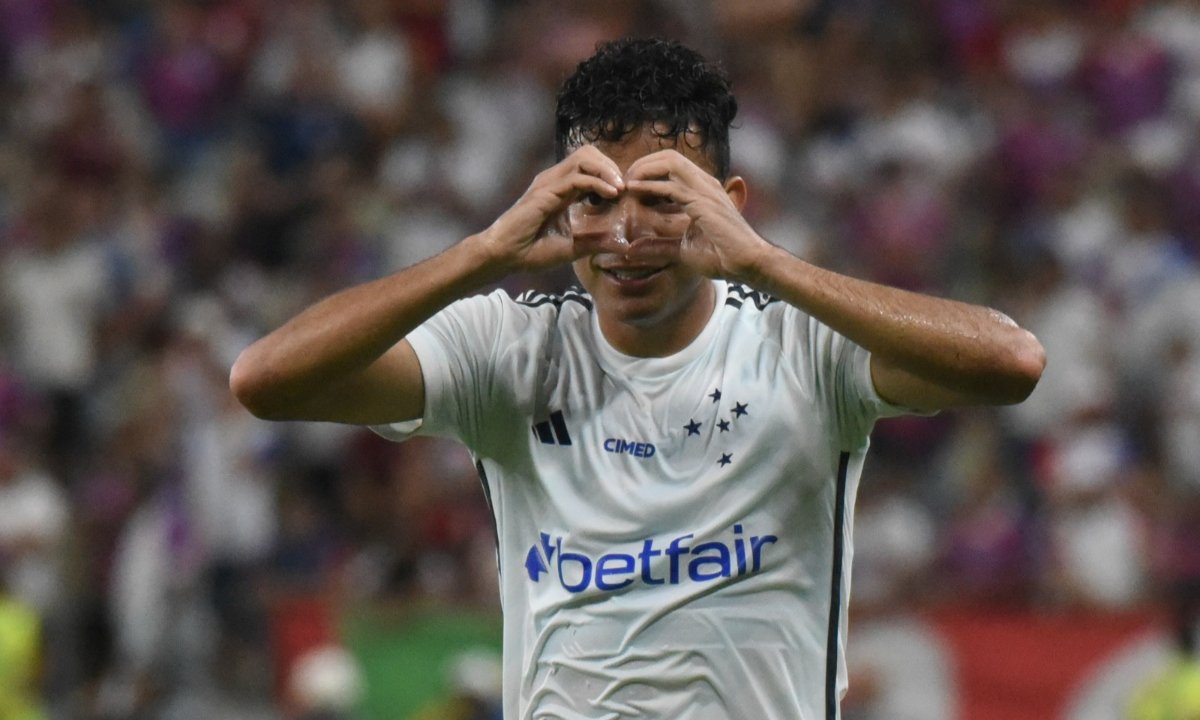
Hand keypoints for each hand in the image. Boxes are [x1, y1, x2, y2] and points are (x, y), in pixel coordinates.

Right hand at [480, 146, 625, 272]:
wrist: (505, 256)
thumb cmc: (532, 252)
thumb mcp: (574, 248)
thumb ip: (597, 242)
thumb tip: (623, 246)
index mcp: (561, 189)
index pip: (590, 166)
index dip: (610, 174)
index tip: (625, 193)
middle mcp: (555, 180)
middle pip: (588, 153)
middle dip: (611, 165)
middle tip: (625, 188)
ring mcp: (549, 182)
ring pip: (584, 157)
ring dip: (607, 169)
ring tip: (620, 188)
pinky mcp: (545, 191)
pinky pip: (577, 177)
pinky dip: (598, 182)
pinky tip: (611, 195)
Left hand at [624, 150, 768, 279]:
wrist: (746, 263)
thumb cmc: (721, 256)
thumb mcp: (682, 249)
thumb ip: (657, 245)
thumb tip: (631, 248)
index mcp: (702, 189)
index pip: (672, 166)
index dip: (649, 172)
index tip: (630, 188)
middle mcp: (704, 183)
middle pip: (669, 157)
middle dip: (643, 164)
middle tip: (624, 181)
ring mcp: (705, 190)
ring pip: (669, 163)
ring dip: (643, 170)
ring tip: (626, 183)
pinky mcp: (702, 202)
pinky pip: (670, 187)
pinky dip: (649, 186)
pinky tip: (633, 191)